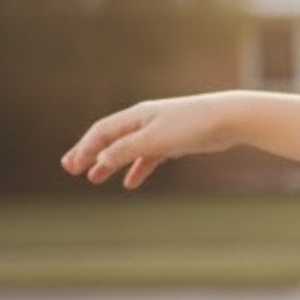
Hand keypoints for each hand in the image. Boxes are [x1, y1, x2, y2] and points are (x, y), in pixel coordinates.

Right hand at [60, 94, 236, 190]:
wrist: (228, 119)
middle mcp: (144, 121)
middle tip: (72, 169)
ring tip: (95, 177)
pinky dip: (137, 169)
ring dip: (110, 163)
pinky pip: (149, 156)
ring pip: (127, 149)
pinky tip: (130, 183)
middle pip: (110, 139)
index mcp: (135, 116)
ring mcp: (159, 131)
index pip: (101, 132)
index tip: (71, 166)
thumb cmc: (192, 126)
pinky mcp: (174, 141)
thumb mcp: (155, 140)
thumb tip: (101, 158)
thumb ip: (127, 149)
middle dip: (89, 154)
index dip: (84, 149)